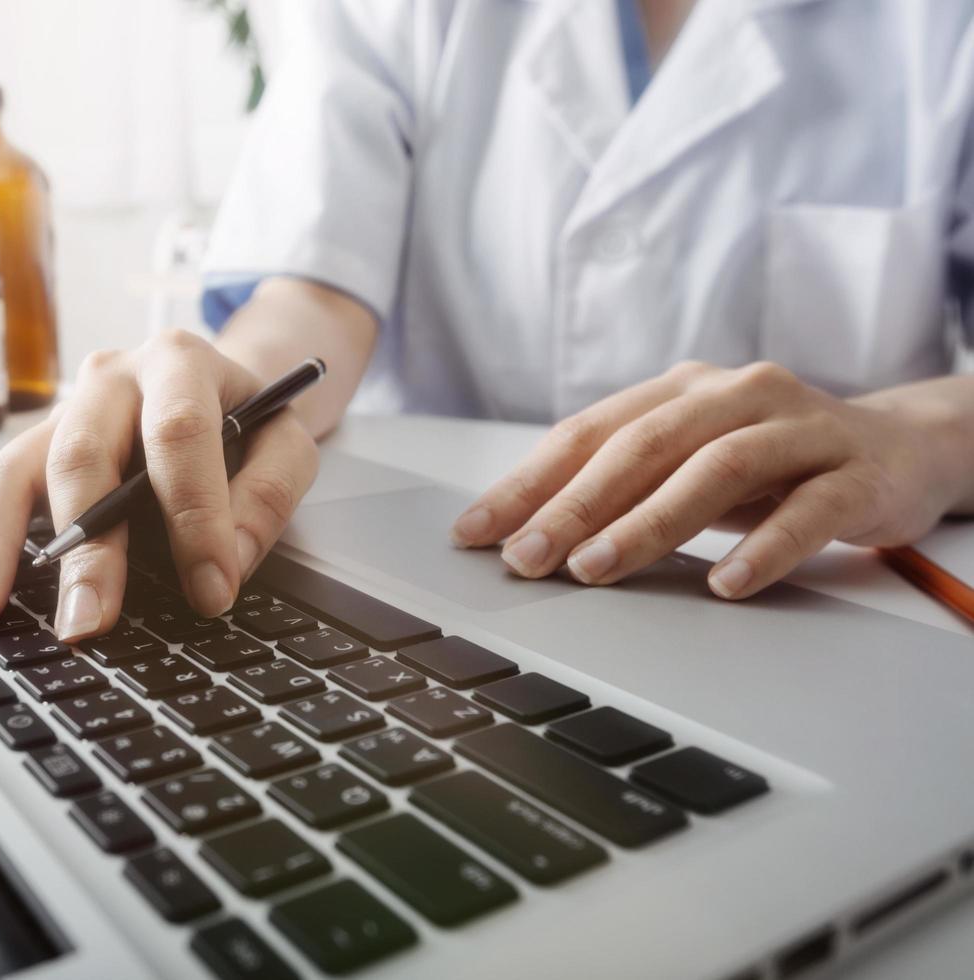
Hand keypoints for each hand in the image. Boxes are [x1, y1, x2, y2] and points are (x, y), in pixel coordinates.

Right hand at [0, 330, 318, 639]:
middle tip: (85, 623)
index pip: (180, 434)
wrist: (214, 377)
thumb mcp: (288, 439)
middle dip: (85, 548)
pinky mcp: (35, 444)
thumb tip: (225, 564)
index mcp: (179, 362)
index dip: (196, 515)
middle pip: (83, 455)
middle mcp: (109, 378)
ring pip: (14, 469)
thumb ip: (269, 492)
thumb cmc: (249, 416)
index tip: (211, 592)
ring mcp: (62, 410)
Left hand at [450, 361, 964, 598]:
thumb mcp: (686, 466)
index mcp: (679, 390)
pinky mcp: (857, 472)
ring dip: (649, 523)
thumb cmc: (769, 465)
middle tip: (527, 558)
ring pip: (717, 469)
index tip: (474, 531)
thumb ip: (618, 488)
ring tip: (597, 569)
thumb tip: (520, 534)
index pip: (587, 433)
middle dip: (575, 505)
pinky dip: (763, 548)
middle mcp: (736, 395)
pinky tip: (724, 584)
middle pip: (643, 445)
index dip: (526, 482)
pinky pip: (808, 510)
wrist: (899, 450)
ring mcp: (800, 428)